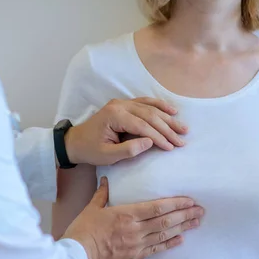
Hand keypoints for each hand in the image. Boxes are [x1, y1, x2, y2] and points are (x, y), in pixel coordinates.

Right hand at [63, 177, 203, 258]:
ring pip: (165, 235)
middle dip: (185, 215)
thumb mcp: (91, 208)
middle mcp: (136, 230)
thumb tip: (107, 180)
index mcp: (126, 215)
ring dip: (182, 228)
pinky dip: (170, 244)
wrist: (77, 257)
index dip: (176, 204)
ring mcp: (137, 245)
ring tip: (196, 223)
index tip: (190, 200)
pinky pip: (156, 250)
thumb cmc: (82, 231)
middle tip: (201, 211)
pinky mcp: (134, 257)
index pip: (157, 208)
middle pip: (166, 221)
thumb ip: (103, 194)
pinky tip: (181, 240)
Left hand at [64, 98, 187, 165]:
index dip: (159, 137)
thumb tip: (150, 142)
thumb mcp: (107, 156)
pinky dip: (159, 106)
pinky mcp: (124, 105)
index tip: (171, 147)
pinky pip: (145, 103)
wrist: (75, 142)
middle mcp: (119, 105)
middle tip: (182, 139)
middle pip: (149, 115)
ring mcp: (122, 103)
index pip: (143, 126)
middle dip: (167, 128)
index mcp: (115, 116)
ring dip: (168, 117)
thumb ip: (129, 150)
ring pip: (150, 108)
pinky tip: (172, 111)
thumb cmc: (90, 150)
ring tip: (183, 127)